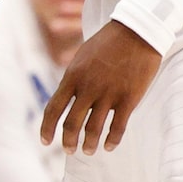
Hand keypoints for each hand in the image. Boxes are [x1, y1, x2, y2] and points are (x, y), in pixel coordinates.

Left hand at [40, 22, 161, 153]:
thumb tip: (67, 99)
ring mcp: (109, 94)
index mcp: (73, 76)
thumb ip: (73, 79)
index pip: (53, 109)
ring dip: (89, 145)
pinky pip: (118, 127)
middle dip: (68, 142)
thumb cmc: (109, 43)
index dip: (47, 128)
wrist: (137, 30)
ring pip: (94, 130)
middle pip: (72, 124)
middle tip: (69, 150)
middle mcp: (88, 88)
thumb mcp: (82, 57)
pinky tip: (108, 147)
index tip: (45, 142)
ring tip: (88, 151)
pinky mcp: (128, 98)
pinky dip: (111, 140)